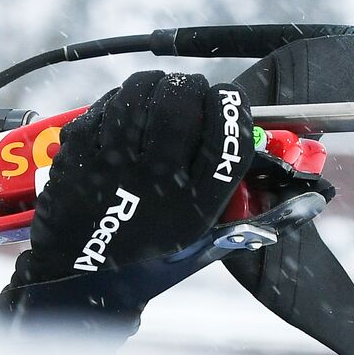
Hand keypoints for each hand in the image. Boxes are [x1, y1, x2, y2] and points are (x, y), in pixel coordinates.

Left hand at [0, 70, 253, 317]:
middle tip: (191, 93)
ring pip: (142, 92)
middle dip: (191, 88)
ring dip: (156, 85)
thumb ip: (234, 201)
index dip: (233, 107)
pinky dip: (122, 100)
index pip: (228, 138)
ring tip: (159, 96)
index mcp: (192, 206)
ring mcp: (113, 161)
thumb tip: (278, 171)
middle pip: (183, 104)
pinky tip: (127, 114)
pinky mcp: (80, 148)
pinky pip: (109, 103)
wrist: (75, 268)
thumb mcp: (197, 236)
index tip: (229, 100)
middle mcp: (155, 181)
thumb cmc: (141, 252)